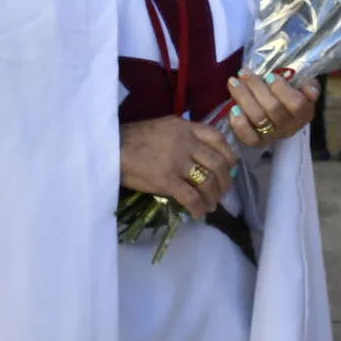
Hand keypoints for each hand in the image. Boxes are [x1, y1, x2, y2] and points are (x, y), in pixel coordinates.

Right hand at [121, 116, 236, 216]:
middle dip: (225, 181)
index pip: (218, 138)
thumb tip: (200, 152)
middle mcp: (186, 143)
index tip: (231, 167)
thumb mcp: (163, 126)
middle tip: (223, 192)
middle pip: (218, 163)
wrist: (109, 148)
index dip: (229, 155)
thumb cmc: (132, 138)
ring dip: (214, 197)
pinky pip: (191, 197)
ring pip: (208, 182)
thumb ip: (183, 135)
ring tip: (212, 205)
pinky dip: (199, 208)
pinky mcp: (167, 181)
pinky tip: (199, 214)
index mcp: (185, 127)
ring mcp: (177, 162)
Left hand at [224, 72, 318, 147]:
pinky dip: (240, 123)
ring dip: (243, 98)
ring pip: (258, 119)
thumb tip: (309, 89)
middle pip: (273, 109)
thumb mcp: (302, 85)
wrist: (277, 107)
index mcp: (304, 112)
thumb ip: (309, 84)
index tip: (269, 75)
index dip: (281, 89)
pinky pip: (249, 137)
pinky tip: (233, 108)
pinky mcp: (258, 142)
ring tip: (234, 82)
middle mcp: (290, 126)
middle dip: (256, 88)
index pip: (296, 104)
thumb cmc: (289, 92)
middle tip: (244, 73)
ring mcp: (273, 135)